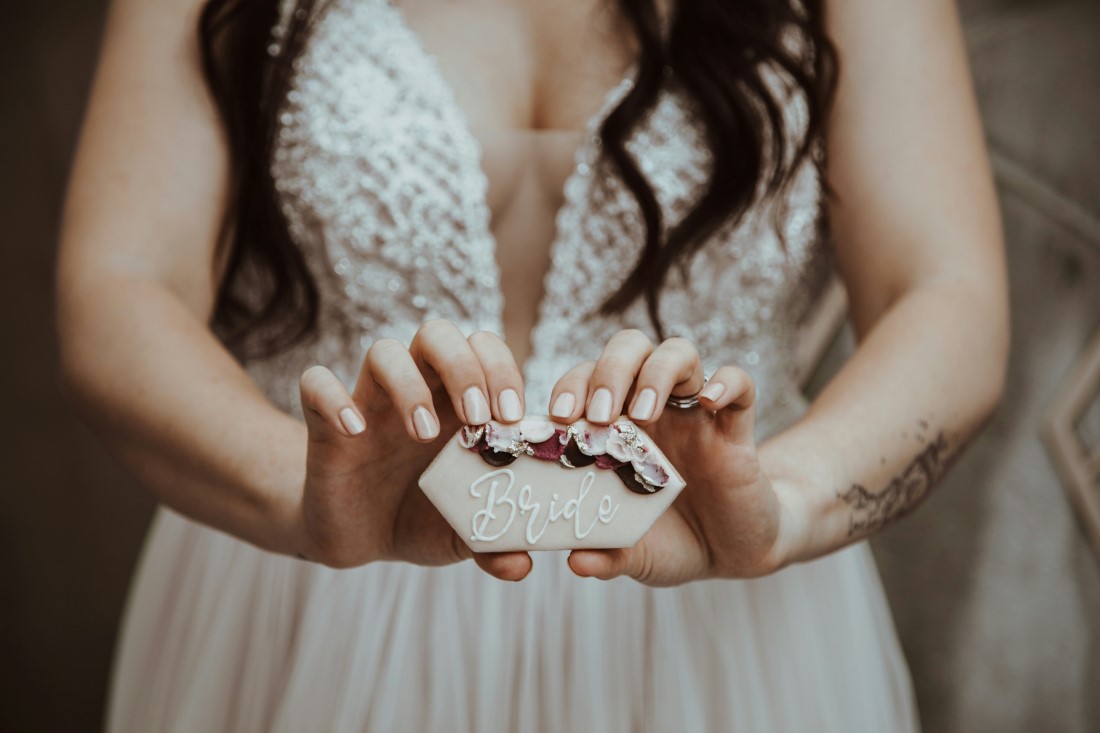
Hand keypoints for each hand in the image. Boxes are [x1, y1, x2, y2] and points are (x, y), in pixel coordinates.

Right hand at [292, 320, 533, 580]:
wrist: (360, 537)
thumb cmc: (422, 518)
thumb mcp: (463, 534)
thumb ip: (495, 543)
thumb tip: (521, 565)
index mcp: (459, 402)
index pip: (484, 349)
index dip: (503, 369)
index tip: (514, 417)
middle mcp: (417, 391)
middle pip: (439, 334)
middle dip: (465, 366)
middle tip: (479, 417)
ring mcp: (370, 402)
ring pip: (384, 351)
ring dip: (409, 384)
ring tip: (425, 433)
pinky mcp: (325, 424)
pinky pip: (316, 383)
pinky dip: (334, 399)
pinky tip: (355, 431)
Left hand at [546, 330, 797, 585]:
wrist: (733, 552)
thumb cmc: (673, 542)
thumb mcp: (636, 555)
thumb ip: (607, 554)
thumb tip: (574, 561)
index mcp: (616, 427)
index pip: (586, 380)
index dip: (569, 388)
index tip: (559, 418)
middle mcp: (654, 408)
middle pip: (629, 349)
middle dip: (608, 371)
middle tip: (597, 416)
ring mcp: (696, 412)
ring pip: (678, 352)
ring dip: (656, 372)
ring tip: (643, 413)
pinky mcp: (736, 426)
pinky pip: (740, 383)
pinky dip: (725, 382)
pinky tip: (708, 402)